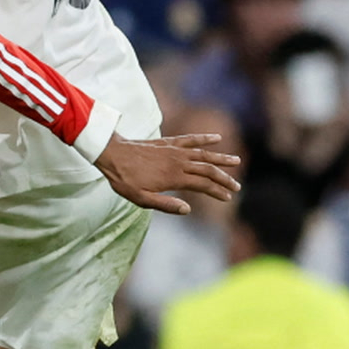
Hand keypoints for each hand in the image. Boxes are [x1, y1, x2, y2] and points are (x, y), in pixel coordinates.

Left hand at [93, 133, 240, 215]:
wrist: (111, 154)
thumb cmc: (124, 180)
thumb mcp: (140, 199)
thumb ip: (165, 205)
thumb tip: (188, 210)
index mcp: (174, 177)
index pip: (203, 185)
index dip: (217, 191)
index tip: (228, 198)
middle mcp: (178, 162)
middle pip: (208, 169)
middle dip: (224, 178)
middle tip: (237, 186)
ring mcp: (174, 150)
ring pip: (203, 154)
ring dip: (221, 158)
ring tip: (237, 161)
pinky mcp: (168, 142)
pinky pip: (190, 139)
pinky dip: (204, 138)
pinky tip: (217, 137)